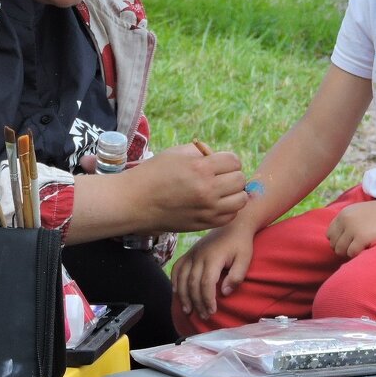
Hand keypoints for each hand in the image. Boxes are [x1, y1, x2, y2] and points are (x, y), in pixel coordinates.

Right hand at [128, 143, 248, 232]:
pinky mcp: (204, 224)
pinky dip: (227, 209)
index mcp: (201, 168)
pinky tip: (214, 203)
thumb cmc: (154, 173)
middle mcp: (208, 190)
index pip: (234, 161)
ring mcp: (207, 210)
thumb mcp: (177, 153)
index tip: (217, 163)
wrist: (135, 202)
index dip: (227, 160)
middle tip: (218, 176)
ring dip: (233, 193)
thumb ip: (202, 152)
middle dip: (231, 175)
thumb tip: (219, 158)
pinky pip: (230, 216)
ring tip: (220, 190)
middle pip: (240, 179)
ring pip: (240, 199)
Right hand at [171, 222, 255, 318]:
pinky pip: (177, 267)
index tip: (212, 311)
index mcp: (213, 257)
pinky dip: (175, 281)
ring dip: (184, 296)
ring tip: (188, 310)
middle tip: (203, 316)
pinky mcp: (189, 253)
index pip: (206, 283)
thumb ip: (236, 276)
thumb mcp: (245, 259)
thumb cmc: (240, 244)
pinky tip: (177, 292)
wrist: (233, 224)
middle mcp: (199, 256)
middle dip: (197, 302)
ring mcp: (192, 253)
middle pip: (193, 283)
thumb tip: (224, 292)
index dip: (207, 299)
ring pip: (182, 277)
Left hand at [325, 197, 375, 257]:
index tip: (349, 244)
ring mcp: (353, 229)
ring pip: (340, 250)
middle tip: (357, 248)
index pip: (330, 233)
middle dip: (343, 248)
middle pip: (334, 243)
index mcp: (344, 213)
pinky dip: (357, 255)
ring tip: (362, 249)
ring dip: (350, 253)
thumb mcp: (361, 212)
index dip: (339, 241)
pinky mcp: (362, 238)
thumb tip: (336, 240)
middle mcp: (345, 220)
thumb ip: (348, 222)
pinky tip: (367, 250)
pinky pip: (351, 253)